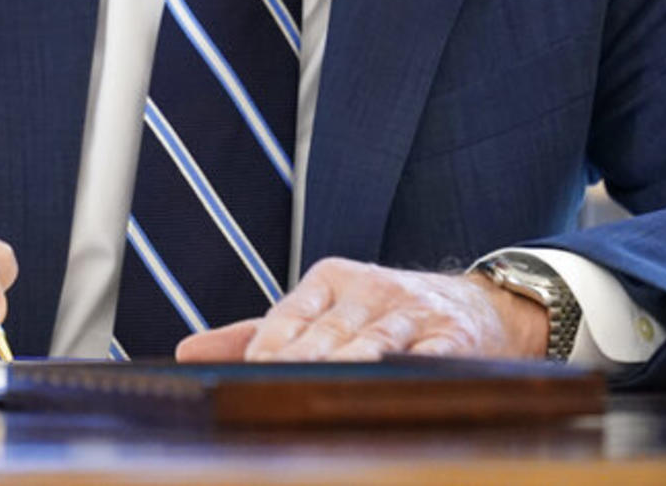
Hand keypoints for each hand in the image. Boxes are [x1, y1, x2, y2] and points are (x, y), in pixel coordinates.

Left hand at [174, 256, 547, 361]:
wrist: (479, 308)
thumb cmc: (382, 313)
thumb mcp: (322, 310)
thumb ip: (256, 334)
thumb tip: (187, 353)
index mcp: (331, 279)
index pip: (292, 313)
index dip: (271, 346)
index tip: (251, 375)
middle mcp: (370, 289)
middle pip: (329, 331)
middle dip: (304, 360)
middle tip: (278, 386)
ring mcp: (412, 310)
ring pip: (376, 339)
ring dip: (353, 361)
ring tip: (331, 380)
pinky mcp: (452, 336)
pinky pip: (430, 353)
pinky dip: (413, 367)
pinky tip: (398, 380)